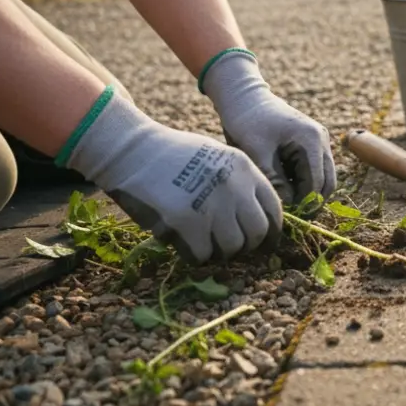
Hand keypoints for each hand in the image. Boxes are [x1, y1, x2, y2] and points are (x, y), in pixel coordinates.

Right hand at [64, 86, 282, 264]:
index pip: (273, 209)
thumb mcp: (217, 157)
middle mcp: (233, 186)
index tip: (264, 243)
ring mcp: (211, 204)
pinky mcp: (186, 222)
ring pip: (232, 248)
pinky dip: (193, 254)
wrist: (131, 150)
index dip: (270, 231)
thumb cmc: (172, 155)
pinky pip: (202, 255)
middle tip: (228, 246)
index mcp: (244, 168)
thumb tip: (256, 221)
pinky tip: (181, 240)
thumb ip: (239, 184)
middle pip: (257, 233)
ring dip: (218, 252)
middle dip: (246, 246)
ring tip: (200, 240)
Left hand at [201, 49, 336, 205]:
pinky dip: (301, 183)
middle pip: (326, 184)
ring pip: (322, 179)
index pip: (317, 184)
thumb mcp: (257, 153)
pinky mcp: (311, 144)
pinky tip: (282, 188)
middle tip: (287, 216)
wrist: (243, 97)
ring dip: (306, 194)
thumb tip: (289, 209)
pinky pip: (313, 171)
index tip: (285, 218)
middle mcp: (322, 141)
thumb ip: (275, 181)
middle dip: (309, 202)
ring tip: (283, 203)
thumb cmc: (247, 121)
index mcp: (312, 141)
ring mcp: (319, 142)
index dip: (304, 205)